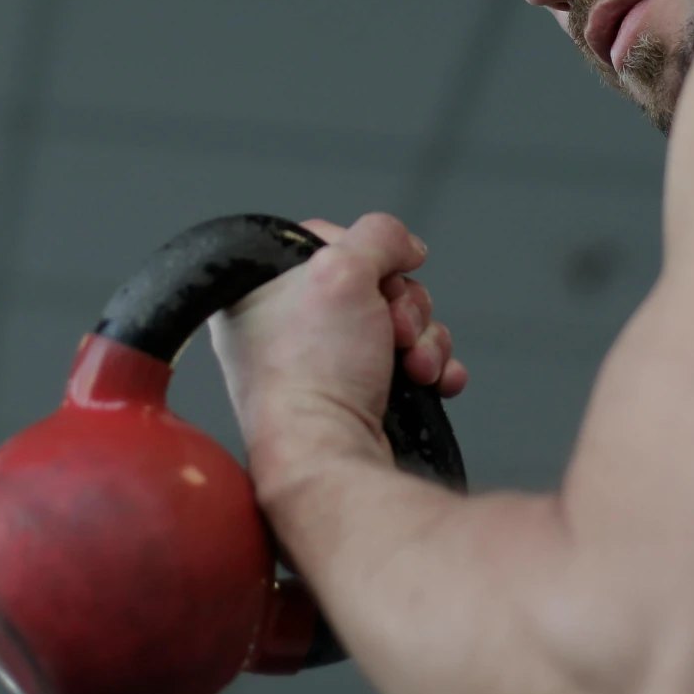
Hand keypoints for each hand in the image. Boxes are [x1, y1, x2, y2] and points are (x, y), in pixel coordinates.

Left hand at [210, 213, 466, 488]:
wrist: (329, 457)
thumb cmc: (311, 375)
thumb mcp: (341, 269)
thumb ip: (379, 235)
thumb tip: (405, 247)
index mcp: (259, 292)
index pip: (325, 240)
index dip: (362, 253)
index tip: (371, 273)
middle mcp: (289, 329)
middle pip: (377, 283)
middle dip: (404, 306)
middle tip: (392, 331)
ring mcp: (328, 366)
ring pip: (403, 323)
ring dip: (425, 340)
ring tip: (414, 366)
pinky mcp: (362, 397)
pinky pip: (413, 362)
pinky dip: (433, 367)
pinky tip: (435, 380)